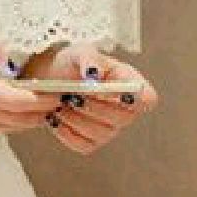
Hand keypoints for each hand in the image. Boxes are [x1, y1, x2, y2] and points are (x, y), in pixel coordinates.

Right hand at [0, 32, 62, 137]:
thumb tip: (8, 55)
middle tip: (57, 95)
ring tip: (40, 101)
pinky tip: (11, 108)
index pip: (22, 101)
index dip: (45, 99)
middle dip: (43, 110)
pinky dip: (10, 122)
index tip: (60, 90)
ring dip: (28, 118)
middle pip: (22, 120)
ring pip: (10, 128)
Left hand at [22, 42, 158, 155]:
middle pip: (122, 119)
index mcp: (130, 84)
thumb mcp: (78, 52)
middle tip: (71, 95)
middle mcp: (125, 110)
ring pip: (101, 134)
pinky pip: (83, 145)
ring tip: (61, 102)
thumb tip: (94, 74)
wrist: (48, 79)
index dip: (129, 98)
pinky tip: (56, 116)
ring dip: (75, 118)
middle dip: (92, 106)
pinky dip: (65, 131)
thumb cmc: (70, 64)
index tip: (102, 89)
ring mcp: (109, 128)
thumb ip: (89, 59)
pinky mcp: (91, 142)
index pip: (147, 99)